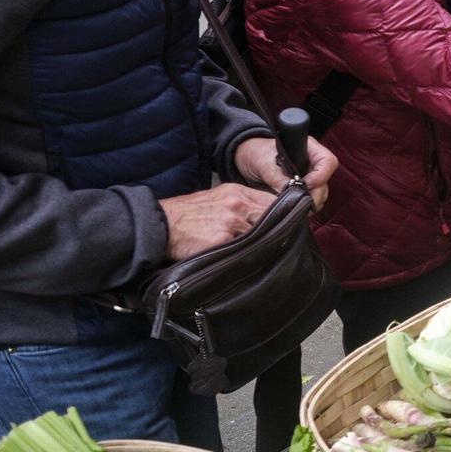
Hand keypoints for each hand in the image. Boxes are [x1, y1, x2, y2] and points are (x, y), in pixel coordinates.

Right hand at [159, 183, 278, 260]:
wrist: (161, 224)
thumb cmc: (187, 214)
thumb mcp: (216, 198)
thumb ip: (240, 204)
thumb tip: (264, 216)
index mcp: (237, 192)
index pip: (273, 201)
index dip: (283, 214)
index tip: (289, 224)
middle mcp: (237, 204)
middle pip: (272, 218)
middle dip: (277, 231)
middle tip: (281, 242)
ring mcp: (231, 222)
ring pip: (261, 235)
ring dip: (264, 245)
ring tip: (264, 254)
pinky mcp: (222, 239)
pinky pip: (245, 250)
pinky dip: (248, 255)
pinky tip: (246, 259)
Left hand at [234, 134, 337, 210]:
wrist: (246, 160)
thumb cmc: (256, 153)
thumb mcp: (263, 163)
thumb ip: (276, 177)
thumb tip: (289, 193)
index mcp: (308, 149)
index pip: (327, 162)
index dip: (320, 176)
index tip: (305, 185)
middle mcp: (312, 163)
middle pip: (325, 181)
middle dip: (315, 195)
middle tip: (300, 206)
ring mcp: (309, 177)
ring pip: (321, 194)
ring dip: (310, 203)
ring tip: (293, 209)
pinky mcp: (302, 190)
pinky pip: (311, 201)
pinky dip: (303, 207)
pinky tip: (291, 209)